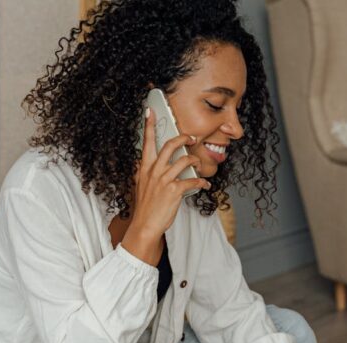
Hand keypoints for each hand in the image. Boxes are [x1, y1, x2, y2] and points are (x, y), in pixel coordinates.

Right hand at [120, 107, 210, 265]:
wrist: (145, 226)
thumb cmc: (145, 208)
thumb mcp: (141, 186)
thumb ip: (147, 173)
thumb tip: (153, 164)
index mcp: (144, 168)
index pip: (146, 142)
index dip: (149, 125)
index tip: (150, 111)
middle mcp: (153, 170)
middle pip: (170, 145)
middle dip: (183, 137)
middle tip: (192, 137)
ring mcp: (163, 180)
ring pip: (184, 160)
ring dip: (196, 161)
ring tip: (200, 165)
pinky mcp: (174, 191)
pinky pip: (193, 181)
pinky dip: (202, 183)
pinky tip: (205, 185)